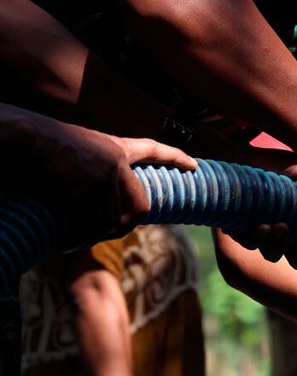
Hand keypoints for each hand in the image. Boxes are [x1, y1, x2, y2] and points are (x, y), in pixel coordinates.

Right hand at [19, 112, 194, 238]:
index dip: (176, 158)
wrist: (24, 134)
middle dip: (127, 225)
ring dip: (98, 233)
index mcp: (117, 147)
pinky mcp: (88, 187)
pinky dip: (82, 236)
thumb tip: (111, 204)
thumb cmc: (46, 145)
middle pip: (141, 207)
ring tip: (82, 236)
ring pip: (113, 219)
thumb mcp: (83, 150)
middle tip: (112, 232)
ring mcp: (104, 175)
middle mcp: (117, 161)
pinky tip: (71, 240)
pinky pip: (92, 222)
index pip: (155, 150)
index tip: (194, 166)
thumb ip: (102, 169)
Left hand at [223, 146, 296, 269]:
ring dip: (275, 246)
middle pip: (293, 259)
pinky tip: (260, 226)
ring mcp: (261, 234)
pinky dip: (255, 238)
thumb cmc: (277, 166)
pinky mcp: (239, 229)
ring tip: (276, 227)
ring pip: (271, 253)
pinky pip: (248, 242)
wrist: (241, 156)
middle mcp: (283, 235)